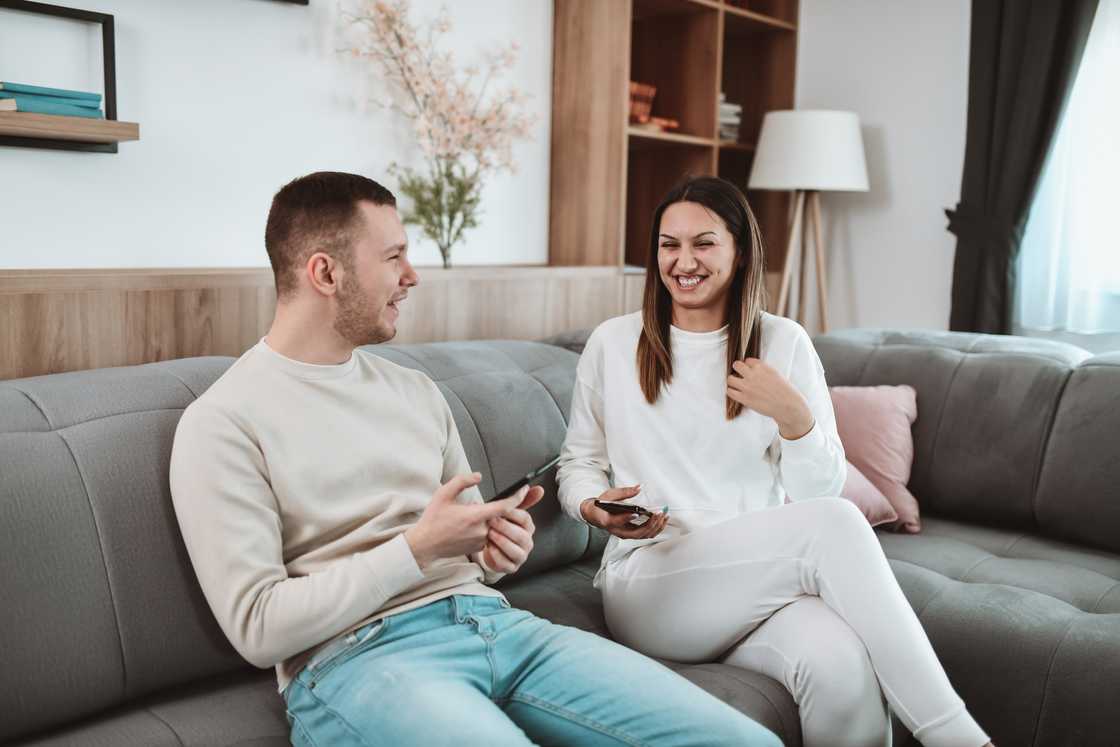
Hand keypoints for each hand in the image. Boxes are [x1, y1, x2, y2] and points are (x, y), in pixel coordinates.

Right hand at [404, 473, 524, 568]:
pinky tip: (465, 527)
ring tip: (464, 518)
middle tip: (473, 506)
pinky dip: (482, 527)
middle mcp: (481, 530)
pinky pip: (488, 534)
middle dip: (494, 507)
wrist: (425, 545)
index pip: (505, 506)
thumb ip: (462, 481)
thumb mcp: (443, 494)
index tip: (524, 488)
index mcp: (475, 515)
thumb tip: (479, 476)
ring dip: (487, 518)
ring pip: (493, 524)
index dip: (518, 497)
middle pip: (499, 514)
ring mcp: (481, 540)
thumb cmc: (433, 519)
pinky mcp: (479, 547)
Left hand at [481, 485, 543, 573]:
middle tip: (491, 521)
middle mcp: (527, 542)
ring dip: (501, 541)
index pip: (525, 519)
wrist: (492, 549)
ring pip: (514, 550)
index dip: (512, 513)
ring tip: (490, 535)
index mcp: (528, 527)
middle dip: (505, 527)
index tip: (500, 509)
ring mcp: (521, 556)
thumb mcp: (509, 513)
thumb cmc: (501, 529)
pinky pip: (505, 563)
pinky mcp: (511, 567)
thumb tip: (539, 489)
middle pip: (521, 535)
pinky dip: (496, 555)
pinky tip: (489, 548)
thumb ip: (522, 500)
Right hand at [579, 486, 667, 539]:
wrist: (597, 515)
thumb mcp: (610, 495)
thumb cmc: (602, 505)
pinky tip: (662, 519)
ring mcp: (626, 534)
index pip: (617, 521)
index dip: (627, 518)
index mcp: (608, 520)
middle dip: (651, 524)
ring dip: (656, 527)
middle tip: (659, 513)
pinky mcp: (632, 534)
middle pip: (637, 533)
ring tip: (664, 515)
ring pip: (644, 535)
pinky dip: (656, 528)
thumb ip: (624, 492)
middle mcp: (618, 531)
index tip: (636, 512)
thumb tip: (638, 488)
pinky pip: (646, 534)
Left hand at [727, 358, 814, 438]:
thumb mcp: (775, 374)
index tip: (750, 371)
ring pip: (730, 379)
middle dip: (738, 369)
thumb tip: (752, 369)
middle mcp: (753, 375)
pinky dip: (732, 392)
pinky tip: (737, 393)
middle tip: (740, 375)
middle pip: (736, 365)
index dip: (748, 366)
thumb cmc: (784, 391)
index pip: (747, 360)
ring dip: (733, 381)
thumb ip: (763, 370)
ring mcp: (747, 386)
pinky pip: (730, 392)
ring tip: (737, 385)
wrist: (787, 405)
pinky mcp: (744, 398)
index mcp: (762, 367)